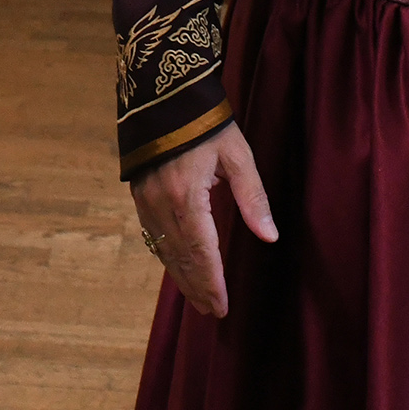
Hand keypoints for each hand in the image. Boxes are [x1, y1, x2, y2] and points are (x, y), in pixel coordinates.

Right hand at [129, 124, 277, 318]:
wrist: (164, 97)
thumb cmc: (208, 124)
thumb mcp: (237, 156)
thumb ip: (253, 198)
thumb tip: (269, 236)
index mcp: (188, 197)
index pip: (203, 253)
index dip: (212, 283)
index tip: (222, 307)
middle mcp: (162, 206)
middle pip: (182, 259)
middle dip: (198, 288)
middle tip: (213, 312)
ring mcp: (146, 203)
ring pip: (164, 252)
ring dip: (181, 278)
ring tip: (198, 299)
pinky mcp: (139, 197)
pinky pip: (152, 238)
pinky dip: (167, 258)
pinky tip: (178, 269)